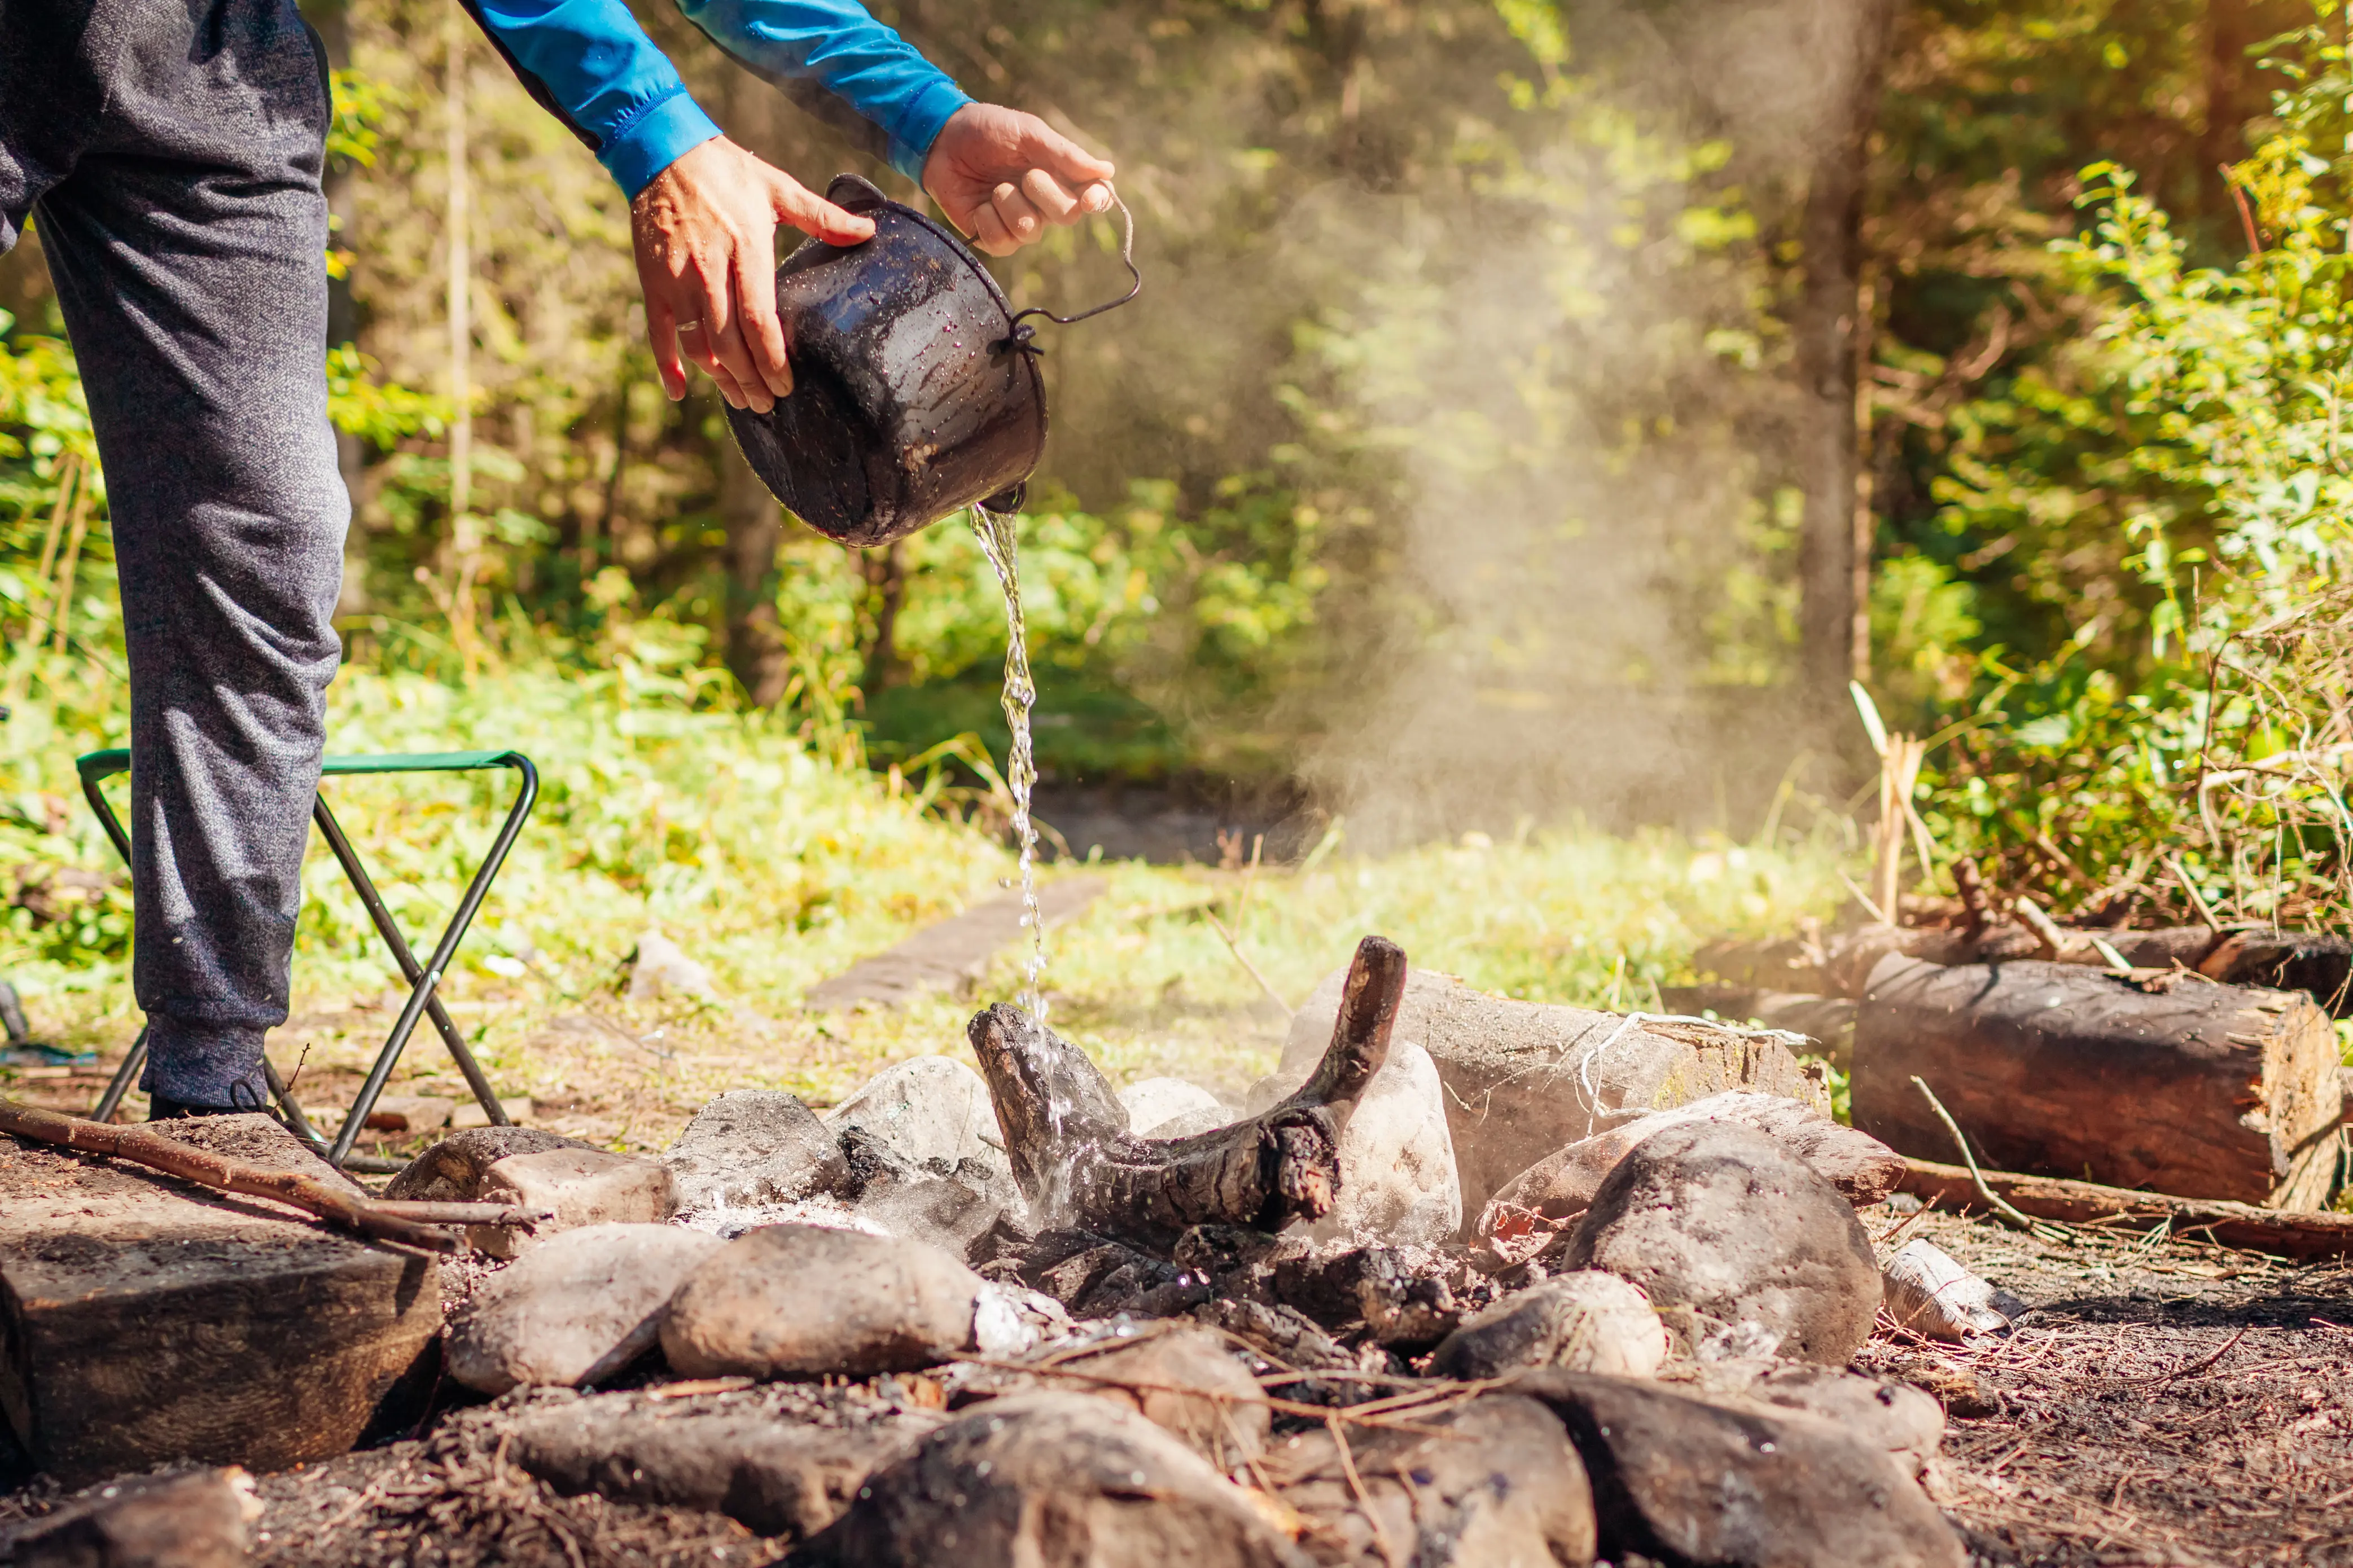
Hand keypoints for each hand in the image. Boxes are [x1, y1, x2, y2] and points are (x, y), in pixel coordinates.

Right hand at [631, 137, 874, 410]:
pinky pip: (658, 332)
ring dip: (719, 379)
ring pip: (699, 343)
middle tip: (769, 405)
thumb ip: (823, 217)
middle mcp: (709, 271)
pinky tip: (678, 392)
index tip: (787, 385)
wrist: (664, 151)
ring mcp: (677, 279)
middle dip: (751, 380)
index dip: (773, 359)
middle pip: (731, 343)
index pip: (760, 319)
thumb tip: (869, 231)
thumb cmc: (728, 172)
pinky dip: (666, 365)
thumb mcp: (779, 189)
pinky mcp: (652, 281)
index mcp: (746, 250)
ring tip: (740, 401)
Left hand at [922, 104, 1115, 255]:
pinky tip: (980, 204)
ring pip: (1031, 231)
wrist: (942, 140)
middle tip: (1025, 175)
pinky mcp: (993, 236)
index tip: (1090, 198)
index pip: (1094, 196)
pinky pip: (1002, 243)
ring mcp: (1019, 221)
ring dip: (1011, 204)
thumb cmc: (988, 131)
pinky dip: (989, 221)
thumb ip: (1065, 154)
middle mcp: (1045, 203)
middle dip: (1046, 193)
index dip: (1098, 200)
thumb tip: (1107, 171)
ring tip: (995, 187)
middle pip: (1068, 216)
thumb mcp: (1028, 133)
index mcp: (1060, 175)